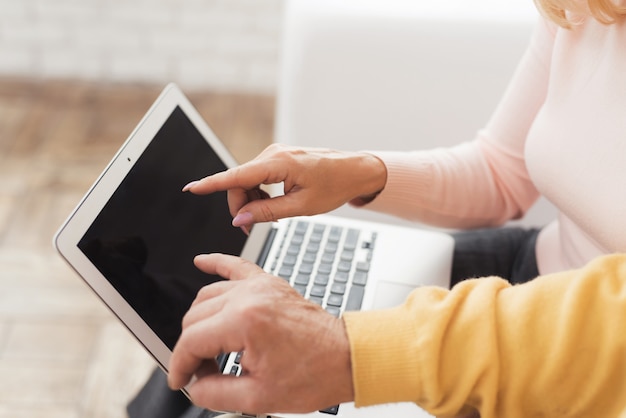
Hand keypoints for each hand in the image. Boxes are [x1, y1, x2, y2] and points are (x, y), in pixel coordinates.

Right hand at [168, 253, 353, 413]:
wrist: (346, 358)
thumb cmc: (314, 374)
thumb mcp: (259, 398)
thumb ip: (215, 393)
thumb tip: (195, 386)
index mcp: (245, 321)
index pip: (192, 340)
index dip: (180, 365)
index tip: (181, 381)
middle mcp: (250, 296)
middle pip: (195, 317)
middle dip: (191, 349)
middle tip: (203, 374)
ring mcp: (260, 286)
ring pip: (208, 296)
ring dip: (200, 323)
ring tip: (210, 352)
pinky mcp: (269, 283)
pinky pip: (236, 266)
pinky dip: (217, 263)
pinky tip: (201, 261)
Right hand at [182, 144, 385, 230]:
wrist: (356, 171)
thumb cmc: (335, 186)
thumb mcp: (302, 206)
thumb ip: (268, 212)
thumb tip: (240, 219)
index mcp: (278, 163)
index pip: (237, 175)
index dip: (211, 184)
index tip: (191, 189)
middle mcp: (273, 154)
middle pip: (239, 182)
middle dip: (241, 205)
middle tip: (253, 226)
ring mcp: (276, 155)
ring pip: (248, 181)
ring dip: (252, 201)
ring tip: (273, 215)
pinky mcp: (279, 159)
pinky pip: (258, 177)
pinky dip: (261, 193)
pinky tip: (275, 204)